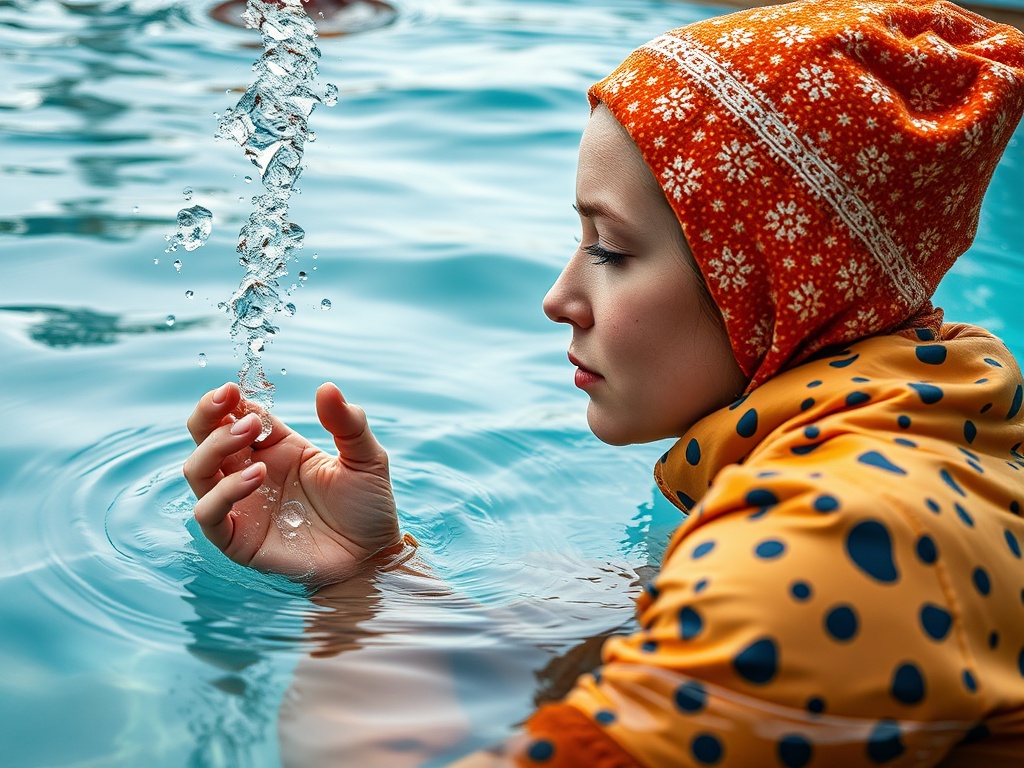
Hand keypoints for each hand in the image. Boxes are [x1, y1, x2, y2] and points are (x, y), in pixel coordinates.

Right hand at [184, 381, 400, 585]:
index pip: (238, 415)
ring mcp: (241, 505)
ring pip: (198, 470)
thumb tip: (327, 387)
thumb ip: (349, 424)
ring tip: (248, 433)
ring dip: (214, 446)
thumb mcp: (366, 459)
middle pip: (205, 436)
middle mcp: (251, 471)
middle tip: (228, 398)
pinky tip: (256, 475)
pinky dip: (223, 491)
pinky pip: (208, 513)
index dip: (232, 400)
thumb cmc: (367, 508)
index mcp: (276, 448)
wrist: (372, 558)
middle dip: (208, 413)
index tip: (237, 388)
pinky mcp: (237, 538)